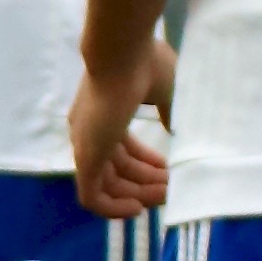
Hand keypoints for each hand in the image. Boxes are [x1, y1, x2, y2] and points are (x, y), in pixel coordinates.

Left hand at [68, 41, 172, 216]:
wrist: (123, 51)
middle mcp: (90, 130)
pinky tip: (138, 209)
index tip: (170, 172)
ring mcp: (86, 143)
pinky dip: (112, 208)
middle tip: (173, 190)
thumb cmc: (145, 64)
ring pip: (107, 184)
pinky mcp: (85, 155)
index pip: (122, 150)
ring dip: (138, 194)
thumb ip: (168, 112)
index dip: (146, 164)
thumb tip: (176, 129)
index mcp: (105, 113)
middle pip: (116, 169)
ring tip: (167, 197)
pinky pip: (91, 196)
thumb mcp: (164, 91)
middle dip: (146, 182)